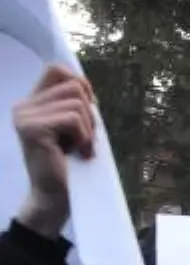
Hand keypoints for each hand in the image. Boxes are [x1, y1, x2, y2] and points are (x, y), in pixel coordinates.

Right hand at [13, 65, 95, 238]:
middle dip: (91, 112)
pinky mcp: (33, 129)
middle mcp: (23, 106)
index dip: (80, 84)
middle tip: (86, 137)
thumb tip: (84, 82)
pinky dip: (85, 136)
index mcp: (31, 102)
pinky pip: (74, 119)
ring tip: (81, 147)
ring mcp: (25, 117)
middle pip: (73, 85)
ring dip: (89, 128)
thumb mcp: (72, 126)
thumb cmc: (69, 161)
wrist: (54, 195)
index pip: (56, 69)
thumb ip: (73, 103)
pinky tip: (78, 153)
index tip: (87, 110)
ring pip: (77, 103)